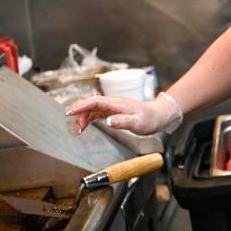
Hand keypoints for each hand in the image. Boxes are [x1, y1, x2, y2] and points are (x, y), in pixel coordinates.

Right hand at [65, 92, 182, 134]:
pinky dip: (90, 118)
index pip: (95, 101)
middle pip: (91, 104)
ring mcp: (113, 107)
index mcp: (117, 104)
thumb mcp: (137, 123)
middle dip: (79, 112)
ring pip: (93, 109)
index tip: (70, 112)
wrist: (159, 116)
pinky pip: (98, 113)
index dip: (81, 106)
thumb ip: (123, 121)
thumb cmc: (150, 119)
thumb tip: (108, 121)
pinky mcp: (114, 112)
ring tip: (78, 129)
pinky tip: (86, 125)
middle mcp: (114, 103)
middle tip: (74, 125)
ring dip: (84, 117)